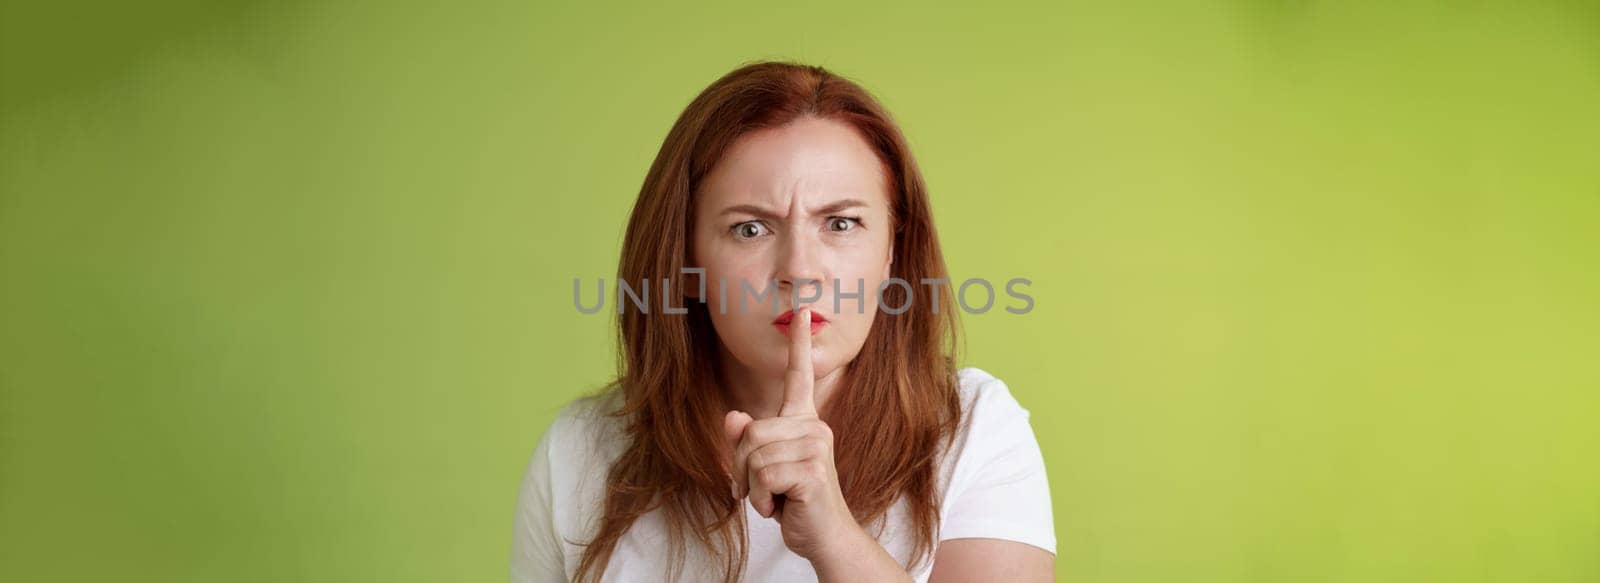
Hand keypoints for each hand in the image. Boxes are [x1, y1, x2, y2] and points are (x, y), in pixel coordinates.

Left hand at [723, 306, 856, 561]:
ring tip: (773, 497)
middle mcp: (814, 427)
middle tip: (759, 489)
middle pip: (749, 431)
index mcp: (803, 421)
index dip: (800, 343)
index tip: (803, 311)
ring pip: (752, 454)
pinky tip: (780, 505)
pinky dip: (760, 498)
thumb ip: (745, 442)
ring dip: (751, 487)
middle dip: (741, 467)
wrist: (822, 536)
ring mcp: (816, 446)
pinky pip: (763, 474)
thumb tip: (733, 417)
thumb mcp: (761, 469)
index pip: (801, 376)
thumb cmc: (792, 500)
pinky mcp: (813, 469)